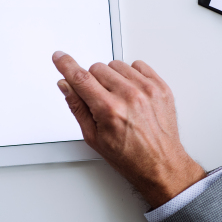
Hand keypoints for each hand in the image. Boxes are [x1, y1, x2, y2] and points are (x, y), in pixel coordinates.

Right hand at [52, 52, 204, 207]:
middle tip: (99, 100)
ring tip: (117, 98)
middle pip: (97, 68)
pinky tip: (131, 92)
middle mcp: (129, 97)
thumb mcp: (93, 137)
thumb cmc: (129, 156)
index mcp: (109, 110)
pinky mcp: (161, 87)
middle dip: (92, 82)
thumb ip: (77, 106)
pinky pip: (138, 65)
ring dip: (112, 77)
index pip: (81, 78)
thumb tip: (65, 85)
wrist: (161, 165)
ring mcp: (147, 90)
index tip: (59, 57)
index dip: (66, 65)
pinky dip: (131, 75)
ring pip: (116, 65)